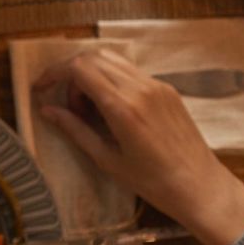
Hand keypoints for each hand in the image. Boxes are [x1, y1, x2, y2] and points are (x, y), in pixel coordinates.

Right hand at [34, 51, 243, 244]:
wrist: (202, 187)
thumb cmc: (153, 183)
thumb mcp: (107, 160)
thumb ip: (75, 130)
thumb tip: (46, 111)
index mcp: (123, 108)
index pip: (79, 68)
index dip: (54, 73)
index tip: (41, 89)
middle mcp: (140, 88)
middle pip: (92, 57)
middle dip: (70, 74)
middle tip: (68, 106)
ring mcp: (157, 86)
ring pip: (111, 60)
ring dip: (91, 74)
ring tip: (88, 107)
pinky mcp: (167, 89)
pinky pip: (130, 72)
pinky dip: (111, 79)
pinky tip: (111, 108)